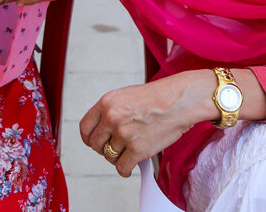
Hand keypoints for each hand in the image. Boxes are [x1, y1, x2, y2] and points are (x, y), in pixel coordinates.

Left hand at [79, 71, 216, 176]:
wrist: (180, 100)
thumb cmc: (158, 97)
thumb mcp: (126, 95)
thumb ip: (111, 111)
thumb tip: (101, 130)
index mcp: (107, 103)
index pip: (85, 128)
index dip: (89, 138)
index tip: (94, 142)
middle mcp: (112, 118)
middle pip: (95, 144)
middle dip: (104, 148)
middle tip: (116, 147)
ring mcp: (124, 135)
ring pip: (109, 157)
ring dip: (117, 158)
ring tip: (128, 153)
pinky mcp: (137, 150)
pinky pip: (122, 168)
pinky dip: (125, 170)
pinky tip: (131, 166)